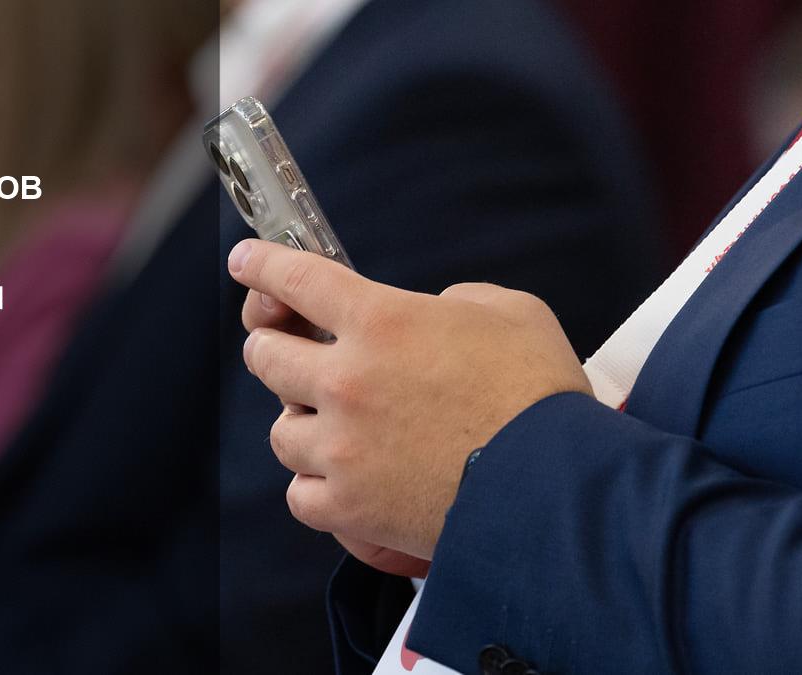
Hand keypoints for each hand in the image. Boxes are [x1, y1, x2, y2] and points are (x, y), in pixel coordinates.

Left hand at [229, 239, 591, 560]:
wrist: (556, 486)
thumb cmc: (541, 395)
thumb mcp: (509, 311)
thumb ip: (455, 302)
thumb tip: (436, 316)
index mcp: (381, 319)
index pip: (294, 277)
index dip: (262, 264)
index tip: (246, 262)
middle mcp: (346, 380)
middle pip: (264, 355)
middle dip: (275, 348)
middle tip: (295, 353)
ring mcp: (341, 447)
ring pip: (280, 430)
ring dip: (302, 423)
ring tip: (335, 428)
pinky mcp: (348, 508)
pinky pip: (300, 494)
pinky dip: (316, 486)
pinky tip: (342, 479)